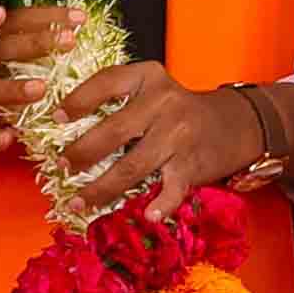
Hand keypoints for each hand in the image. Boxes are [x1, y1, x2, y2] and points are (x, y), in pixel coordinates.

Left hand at [50, 61, 284, 219]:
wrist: (236, 123)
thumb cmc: (180, 110)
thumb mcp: (153, 91)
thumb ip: (120, 102)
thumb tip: (67, 131)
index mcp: (148, 78)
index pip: (107, 82)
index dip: (79, 100)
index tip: (57, 117)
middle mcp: (164, 102)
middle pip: (114, 130)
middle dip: (82, 152)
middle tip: (62, 167)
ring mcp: (179, 134)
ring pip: (132, 166)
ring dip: (101, 188)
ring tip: (78, 203)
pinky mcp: (192, 164)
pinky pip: (171, 189)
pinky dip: (160, 204)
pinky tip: (147, 214)